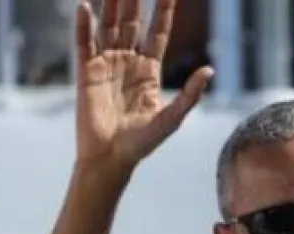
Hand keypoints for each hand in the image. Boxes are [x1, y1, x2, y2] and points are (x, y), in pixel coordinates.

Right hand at [73, 0, 212, 171]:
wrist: (111, 158)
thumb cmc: (142, 143)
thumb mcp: (172, 117)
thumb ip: (190, 94)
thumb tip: (209, 70)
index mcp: (148, 70)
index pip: (157, 33)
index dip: (163, 12)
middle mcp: (127, 62)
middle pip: (132, 23)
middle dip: (135, 0)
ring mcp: (106, 64)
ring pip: (109, 26)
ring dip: (111, 4)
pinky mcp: (86, 72)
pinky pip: (84, 43)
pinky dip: (83, 25)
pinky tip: (85, 6)